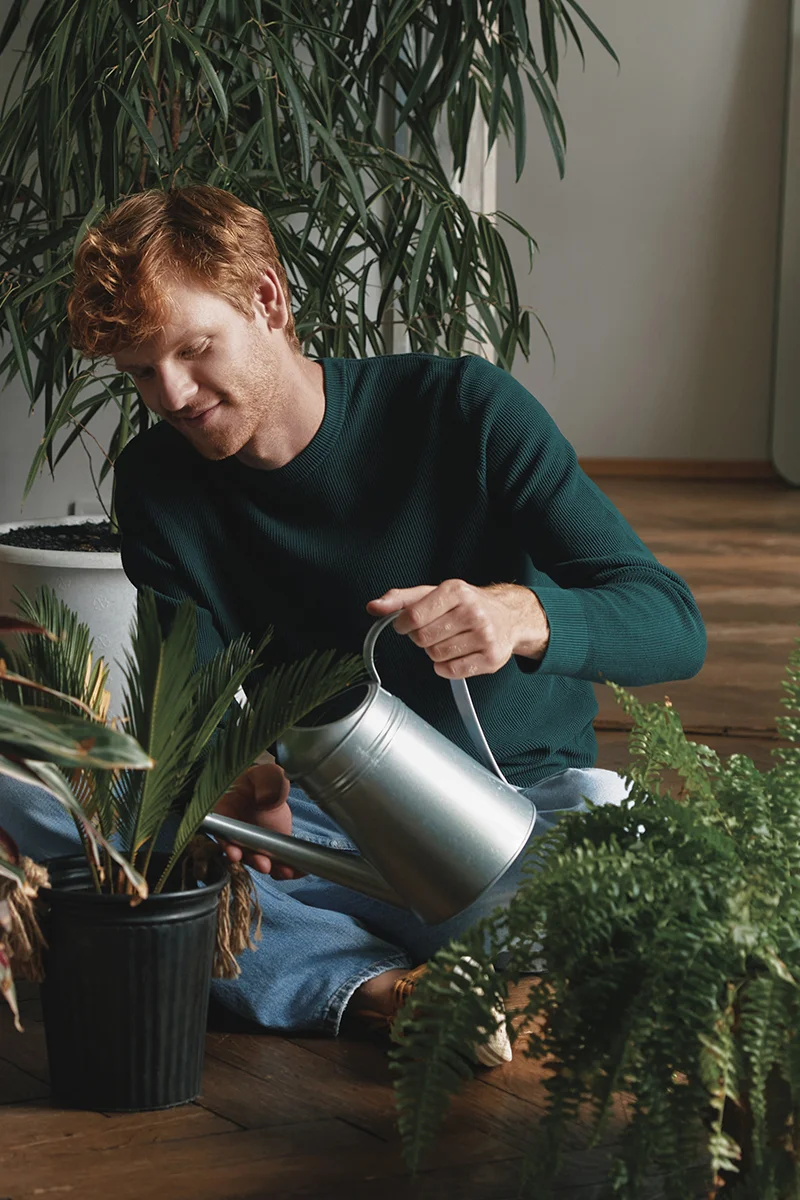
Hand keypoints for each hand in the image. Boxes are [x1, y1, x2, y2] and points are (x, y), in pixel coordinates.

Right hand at [213, 762, 303, 879]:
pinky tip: (299, 870)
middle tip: (263, 864)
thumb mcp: (264, 775)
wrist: (274, 788)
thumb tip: (265, 798)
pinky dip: (287, 869)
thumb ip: (265, 782)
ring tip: (285, 871)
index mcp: (227, 813)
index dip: (227, 845)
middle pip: (241, 852)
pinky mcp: (271, 849)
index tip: (235, 853)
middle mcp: (237, 833)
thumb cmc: (263, 779)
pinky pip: (276, 863)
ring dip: (270, 869)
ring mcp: (253, 843)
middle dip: (252, 860)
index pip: (222, 833)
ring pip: (258, 861)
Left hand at [367, 580, 549, 677]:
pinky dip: (447, 667)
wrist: (508, 616)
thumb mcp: (433, 594)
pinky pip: (452, 671)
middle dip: (422, 638)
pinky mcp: (491, 658)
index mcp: (456, 591)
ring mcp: (485, 636)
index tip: (406, 624)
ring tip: (450, 640)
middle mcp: (473, 611)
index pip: (414, 616)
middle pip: (423, 639)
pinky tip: (457, 654)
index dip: (403, 625)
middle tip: (435, 630)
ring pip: (436, 656)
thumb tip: (373, 607)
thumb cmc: (466, 605)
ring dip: (435, 652)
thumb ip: (401, 599)